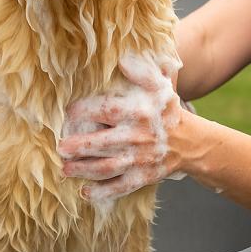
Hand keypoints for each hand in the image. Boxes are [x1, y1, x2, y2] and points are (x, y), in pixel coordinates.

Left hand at [58, 52, 186, 201]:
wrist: (190, 142)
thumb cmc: (167, 112)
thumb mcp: (160, 87)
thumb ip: (142, 72)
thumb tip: (122, 59)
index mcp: (140, 112)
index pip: (107, 110)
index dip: (84, 110)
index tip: (68, 112)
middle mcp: (138, 137)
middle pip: (102, 143)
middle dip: (79, 147)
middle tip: (60, 148)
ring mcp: (140, 160)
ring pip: (107, 167)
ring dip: (83, 170)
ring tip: (65, 169)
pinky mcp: (143, 177)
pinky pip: (120, 187)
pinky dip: (102, 192)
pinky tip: (85, 192)